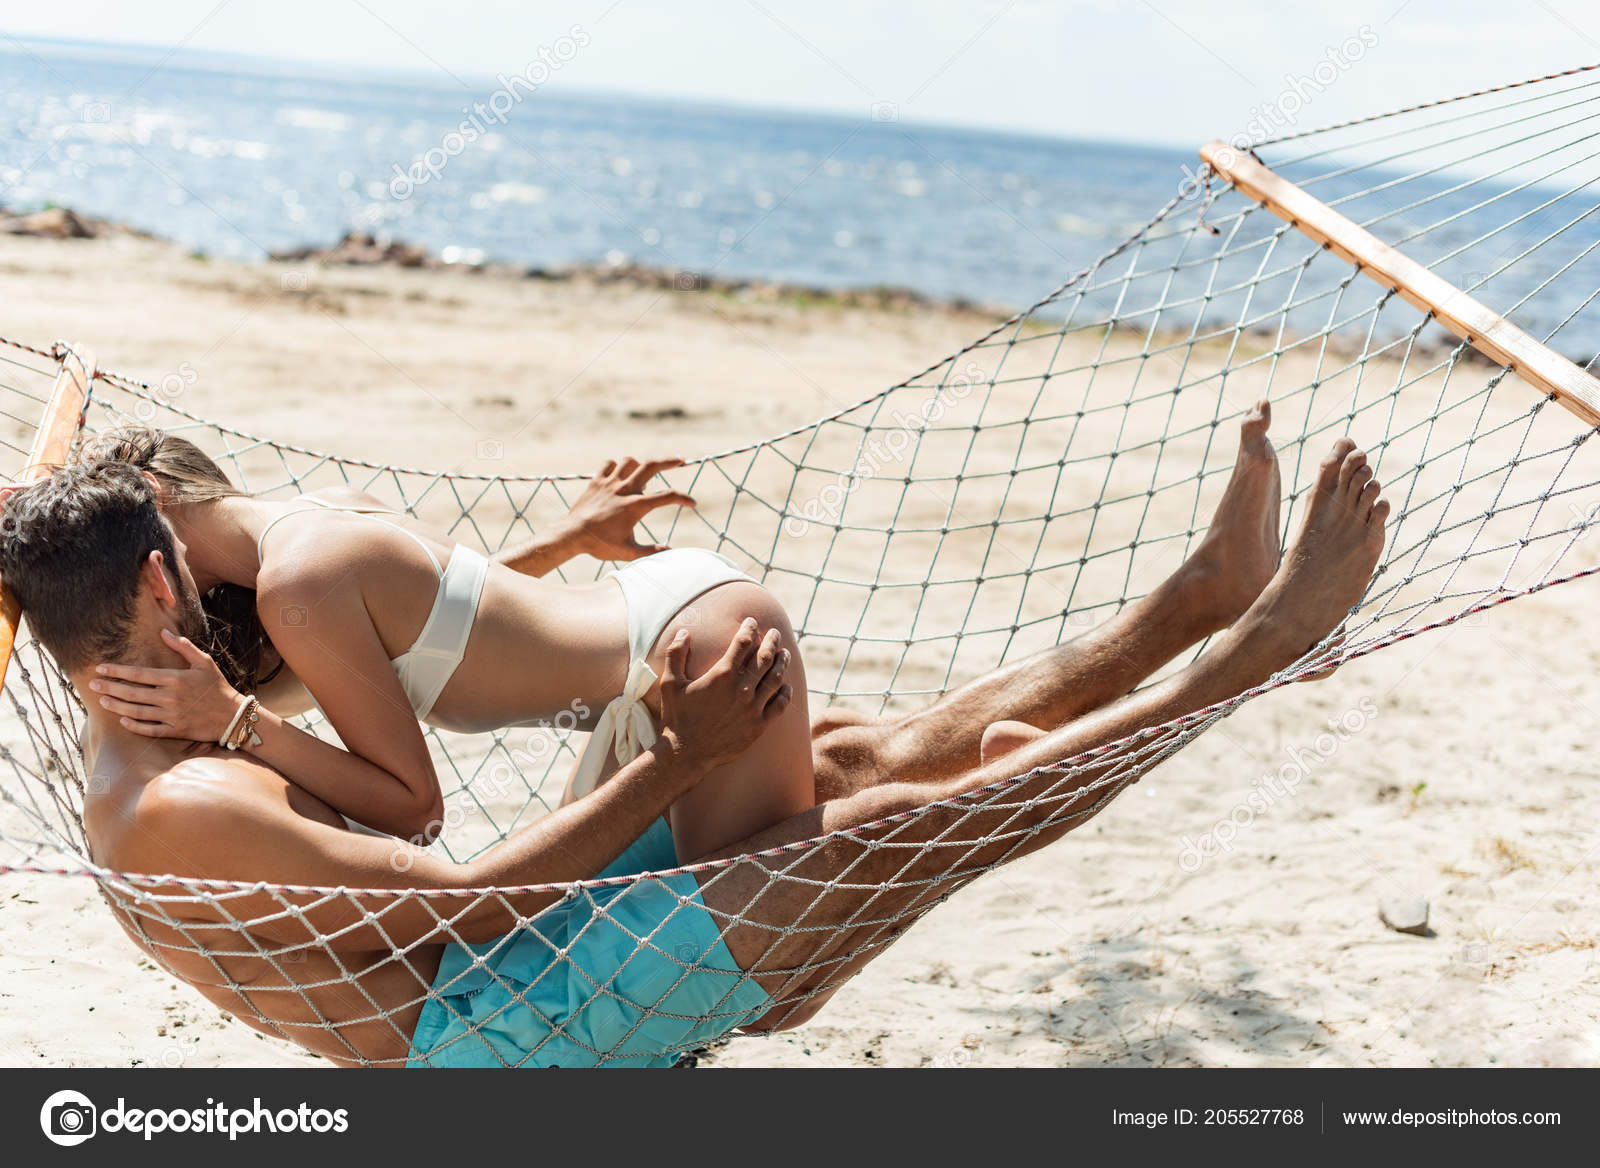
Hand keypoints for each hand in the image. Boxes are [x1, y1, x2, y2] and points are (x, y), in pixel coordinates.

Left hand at [90, 628, 244, 741]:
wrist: (233, 715)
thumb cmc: (218, 687)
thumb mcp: (205, 662)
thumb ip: (183, 647)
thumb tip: (163, 633)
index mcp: (176, 679)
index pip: (139, 674)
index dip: (118, 671)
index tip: (101, 668)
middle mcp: (170, 698)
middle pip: (133, 693)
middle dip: (110, 687)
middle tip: (91, 684)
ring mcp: (172, 716)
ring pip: (136, 711)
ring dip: (117, 706)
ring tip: (102, 700)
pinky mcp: (175, 730)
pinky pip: (149, 729)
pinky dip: (134, 726)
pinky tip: (123, 721)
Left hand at [564, 457, 694, 561]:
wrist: (572, 535)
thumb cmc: (600, 545)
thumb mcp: (628, 552)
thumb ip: (651, 551)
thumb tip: (671, 552)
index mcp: (636, 506)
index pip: (667, 496)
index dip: (684, 498)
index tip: (693, 503)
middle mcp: (624, 490)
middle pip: (651, 466)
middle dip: (669, 461)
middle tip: (681, 460)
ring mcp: (609, 483)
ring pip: (630, 461)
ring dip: (640, 465)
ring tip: (645, 474)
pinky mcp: (596, 481)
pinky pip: (609, 464)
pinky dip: (617, 466)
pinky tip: (620, 476)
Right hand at [657, 619, 791, 768]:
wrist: (686, 753)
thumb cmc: (677, 717)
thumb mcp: (670, 683)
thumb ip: (675, 654)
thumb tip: (684, 631)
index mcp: (722, 675)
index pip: (743, 643)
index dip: (749, 628)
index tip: (751, 621)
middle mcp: (741, 689)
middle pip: (764, 657)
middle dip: (771, 641)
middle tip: (774, 633)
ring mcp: (752, 708)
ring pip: (775, 679)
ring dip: (782, 663)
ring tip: (785, 654)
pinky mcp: (758, 726)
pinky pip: (779, 705)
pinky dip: (785, 693)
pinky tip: (786, 685)